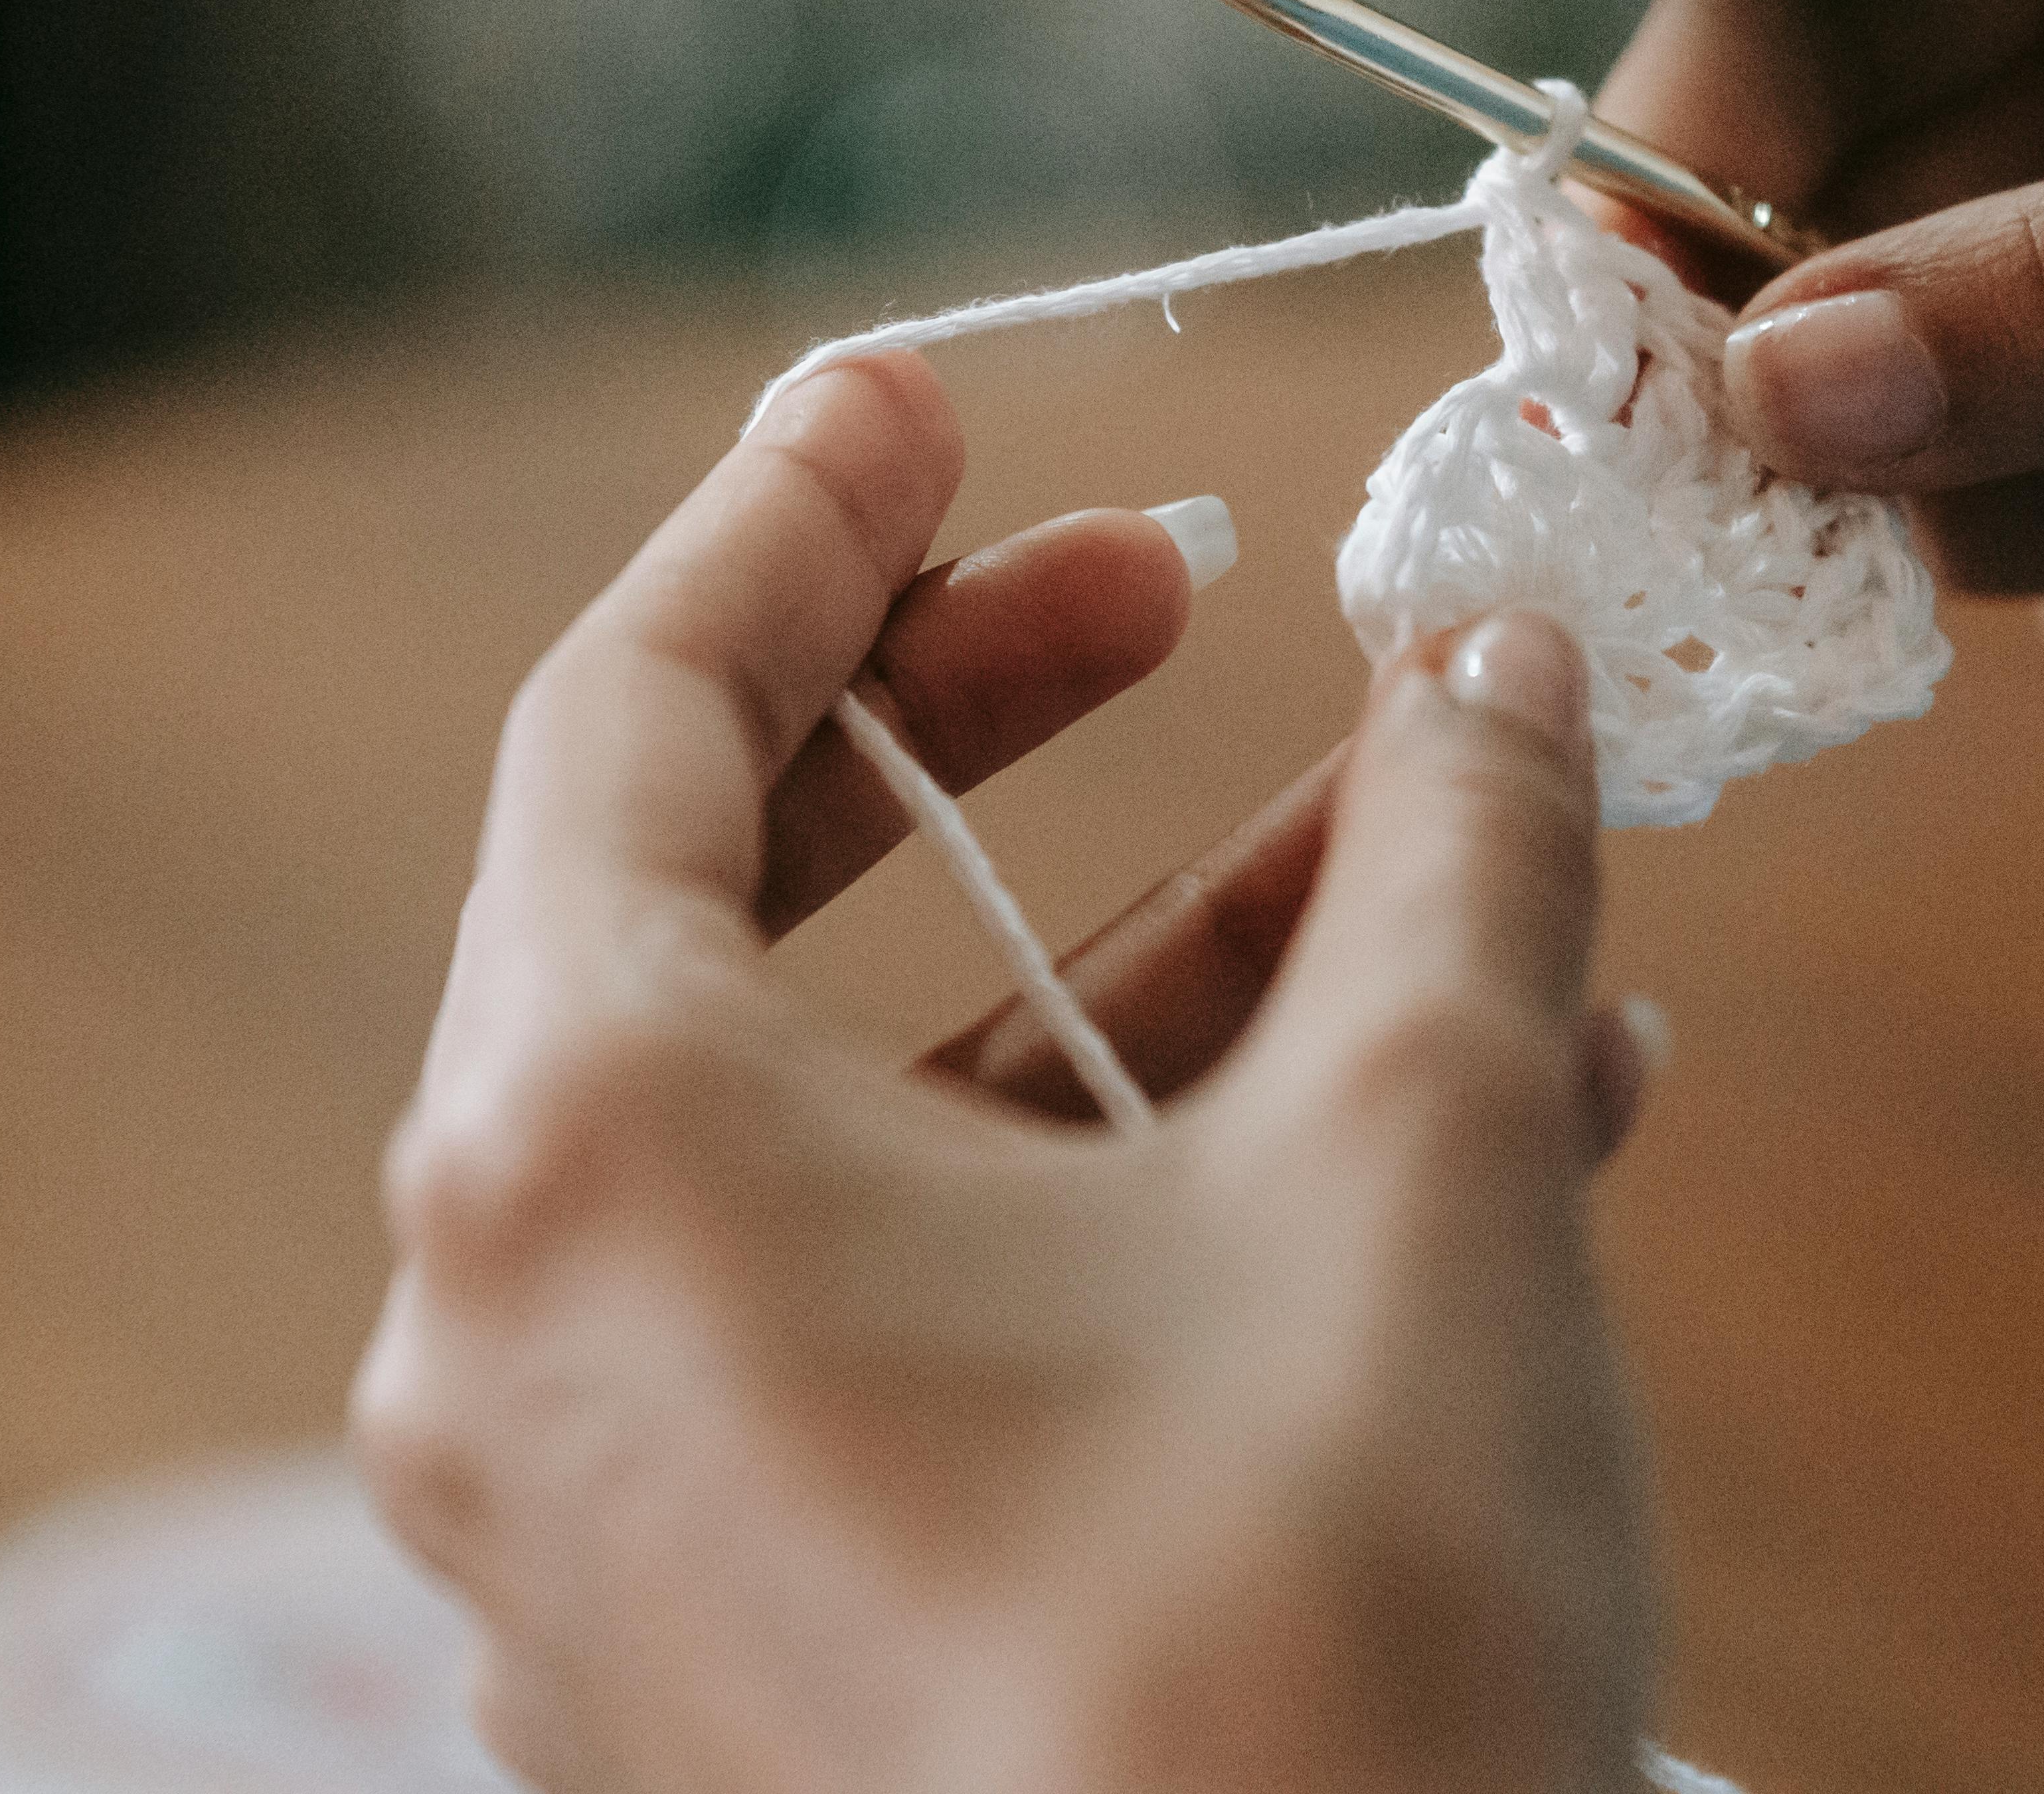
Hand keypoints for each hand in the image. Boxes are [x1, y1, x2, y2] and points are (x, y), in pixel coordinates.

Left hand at [353, 352, 1660, 1793]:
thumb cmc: (1309, 1658)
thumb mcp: (1428, 1164)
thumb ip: (1464, 863)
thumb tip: (1513, 677)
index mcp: (585, 1159)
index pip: (630, 711)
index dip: (799, 516)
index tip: (919, 386)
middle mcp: (530, 1336)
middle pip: (726, 910)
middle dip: (974, 731)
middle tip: (1171, 591)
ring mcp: (622, 1524)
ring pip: (868, 1135)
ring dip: (1141, 977)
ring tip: (1415, 865)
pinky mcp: (751, 1658)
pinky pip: (912, 1325)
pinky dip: (1124, 1193)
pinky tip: (1427, 1120)